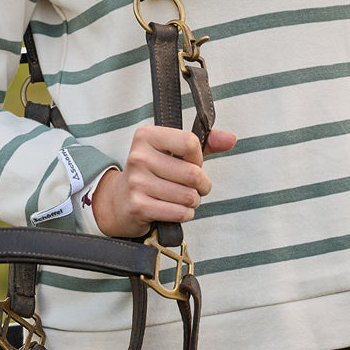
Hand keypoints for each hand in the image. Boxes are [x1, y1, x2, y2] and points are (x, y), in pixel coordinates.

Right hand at [91, 125, 236, 237]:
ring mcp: (137, 182)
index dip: (198, 158)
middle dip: (201, 185)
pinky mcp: (138, 206)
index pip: (190, 143)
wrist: (118, 201)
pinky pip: (179, 212)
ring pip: (188, 195)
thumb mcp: (176, 152)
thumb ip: (205, 143)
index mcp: (147, 135)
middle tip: (194, 187)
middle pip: (192, 173)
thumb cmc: (154, 173)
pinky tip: (174, 209)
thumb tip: (231, 138)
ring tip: (182, 198)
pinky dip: (185, 214)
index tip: (191, 163)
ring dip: (193, 201)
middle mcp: (139, 156)